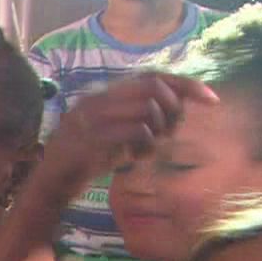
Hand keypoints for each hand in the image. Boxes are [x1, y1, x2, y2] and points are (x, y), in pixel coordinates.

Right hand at [37, 72, 217, 198]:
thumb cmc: (86, 161)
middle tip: (169, 133)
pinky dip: (145, 145)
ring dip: (158, 131)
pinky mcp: (90, 139)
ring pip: (146, 108)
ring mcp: (90, 119)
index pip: (151, 75)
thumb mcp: (115, 134)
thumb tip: (180, 107)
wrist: (48, 185)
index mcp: (101, 95)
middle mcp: (95, 100)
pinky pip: (135, 132)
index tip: (212, 99)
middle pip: (152, 87)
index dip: (185, 83)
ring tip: (147, 149)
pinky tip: (136, 157)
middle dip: (173, 108)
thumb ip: (139, 117)